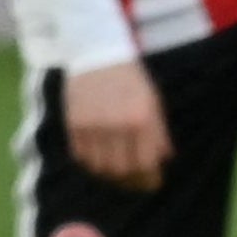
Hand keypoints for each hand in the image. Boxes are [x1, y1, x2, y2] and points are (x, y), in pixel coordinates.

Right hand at [63, 57, 170, 190]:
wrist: (97, 53)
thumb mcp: (153, 102)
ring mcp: (92, 125)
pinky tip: (98, 157)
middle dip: (129, 181)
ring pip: (99, 167)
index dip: (149, 180)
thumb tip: (162, 160)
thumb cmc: (131, 79)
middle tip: (133, 180)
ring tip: (115, 170)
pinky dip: (90, 162)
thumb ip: (159, 133)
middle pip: (121, 170)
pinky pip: (81, 156)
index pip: (145, 165)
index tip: (150, 183)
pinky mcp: (73, 123)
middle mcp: (116, 125)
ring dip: (109, 173)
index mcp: (140, 120)